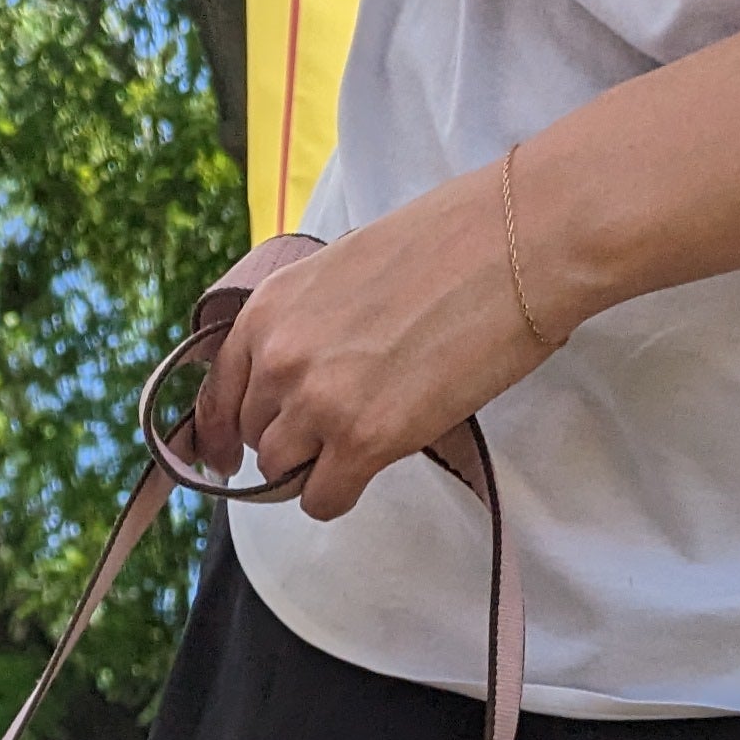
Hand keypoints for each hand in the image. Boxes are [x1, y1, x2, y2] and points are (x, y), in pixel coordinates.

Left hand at [194, 165, 550, 519]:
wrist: (521, 239)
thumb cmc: (451, 239)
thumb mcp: (344, 267)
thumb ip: (307, 322)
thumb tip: (296, 371)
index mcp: (269, 309)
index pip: (219, 395)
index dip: (223, 432)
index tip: (227, 455)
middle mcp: (280, 359)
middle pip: (256, 435)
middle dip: (290, 436)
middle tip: (340, 421)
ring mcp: (317, 403)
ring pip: (283, 472)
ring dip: (316, 465)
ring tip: (366, 434)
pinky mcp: (363, 442)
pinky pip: (322, 500)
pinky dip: (340, 493)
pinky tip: (370, 467)